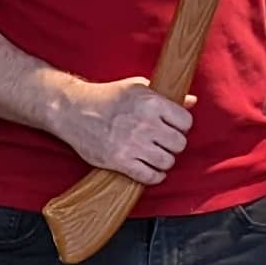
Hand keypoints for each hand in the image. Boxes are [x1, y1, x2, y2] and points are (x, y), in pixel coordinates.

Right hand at [54, 74, 193, 184]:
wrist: (73, 110)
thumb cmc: (106, 97)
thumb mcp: (137, 87)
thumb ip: (165, 96)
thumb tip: (192, 101)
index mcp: (151, 102)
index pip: (186, 122)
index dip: (181, 126)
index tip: (173, 127)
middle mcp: (145, 124)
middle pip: (179, 144)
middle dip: (173, 144)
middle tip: (163, 142)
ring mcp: (132, 144)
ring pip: (167, 162)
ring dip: (164, 161)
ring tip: (156, 156)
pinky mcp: (120, 161)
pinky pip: (149, 177)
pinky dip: (153, 177)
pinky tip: (150, 171)